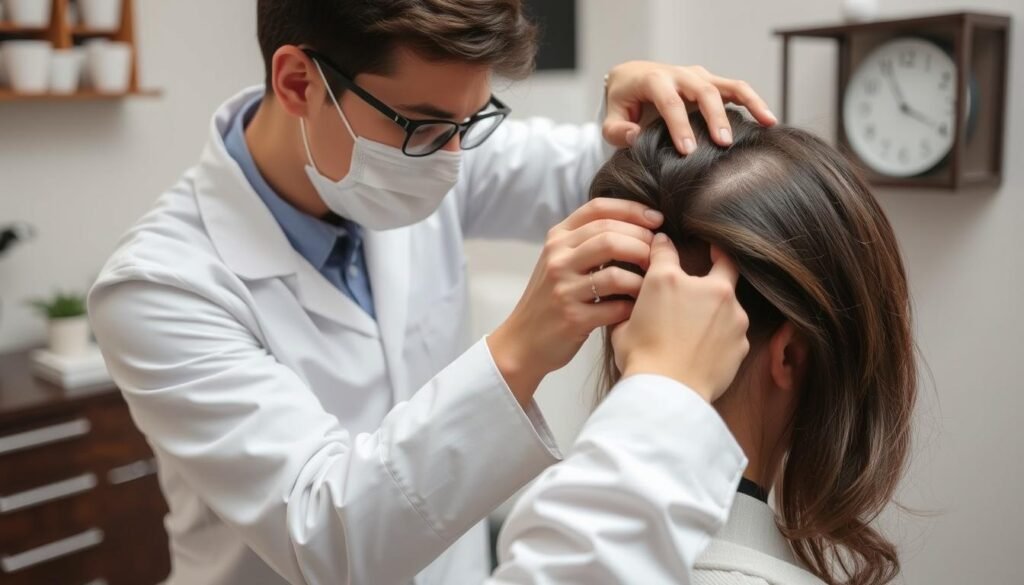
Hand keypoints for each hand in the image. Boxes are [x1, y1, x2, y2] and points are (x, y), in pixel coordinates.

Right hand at [488, 199, 664, 406]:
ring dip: (642, 278)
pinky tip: (637, 308)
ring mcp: (563, 288)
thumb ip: (586, 240)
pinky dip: (632, 306)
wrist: (523, 340)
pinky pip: (615, 307)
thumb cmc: (551, 298)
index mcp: (557, 238)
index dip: (633, 210)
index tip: (657, 220)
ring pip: (615, 273)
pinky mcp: (572, 317)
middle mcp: (557, 259)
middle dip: (643, 243)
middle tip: (659, 254)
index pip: (598, 209)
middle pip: (610, 236)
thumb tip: (638, 223)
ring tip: (652, 283)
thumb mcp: (560, 260)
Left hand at [602, 61, 777, 155]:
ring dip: (749, 103)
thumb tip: (635, 137)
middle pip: (703, 91)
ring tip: (766, 123)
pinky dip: (754, 102)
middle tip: (722, 145)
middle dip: (714, 117)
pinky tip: (768, 121)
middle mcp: (680, 74)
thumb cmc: (623, 102)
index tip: (688, 151)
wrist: (632, 77)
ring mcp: (698, 76)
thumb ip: (617, 131)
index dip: (679, 126)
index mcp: (653, 80)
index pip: (669, 102)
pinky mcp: (711, 82)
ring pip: (728, 85)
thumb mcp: (611, 118)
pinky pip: (736, 89)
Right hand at [611, 235, 749, 402]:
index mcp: (670, 280)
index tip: (664, 246)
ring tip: (700, 323)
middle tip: (714, 255)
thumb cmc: (641, 359)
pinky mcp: (741, 341)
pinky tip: (707, 347)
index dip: (663, 246)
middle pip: (724, 263)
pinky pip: (733, 331)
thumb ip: (634, 302)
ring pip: (729, 302)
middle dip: (720, 257)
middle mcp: (708, 290)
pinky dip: (722, 334)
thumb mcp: (622, 324)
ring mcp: (732, 316)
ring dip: (718, 307)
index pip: (666, 250)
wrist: (667, 393)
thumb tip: (634, 294)